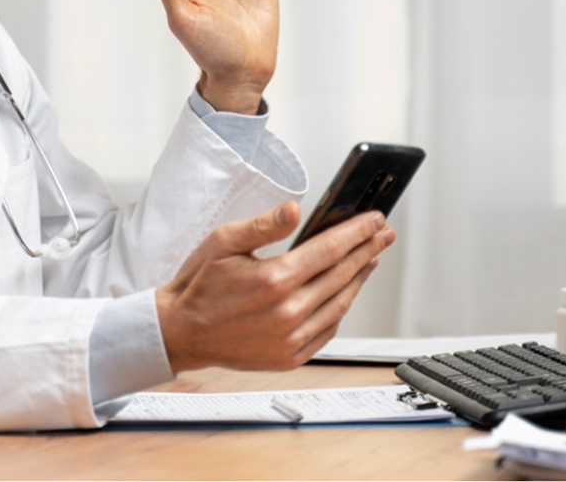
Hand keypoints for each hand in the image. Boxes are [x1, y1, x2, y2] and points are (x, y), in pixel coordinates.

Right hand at [155, 202, 395, 372]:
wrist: (181, 331)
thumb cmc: (199, 285)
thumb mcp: (224, 242)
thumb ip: (264, 225)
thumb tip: (294, 209)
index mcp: (274, 280)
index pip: (330, 249)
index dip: (357, 232)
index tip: (375, 220)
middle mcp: (287, 312)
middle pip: (342, 274)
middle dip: (367, 249)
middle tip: (384, 234)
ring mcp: (291, 338)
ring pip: (340, 303)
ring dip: (359, 278)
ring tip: (370, 258)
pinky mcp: (290, 356)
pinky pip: (327, 329)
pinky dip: (341, 308)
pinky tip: (345, 291)